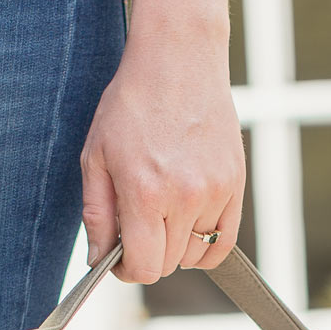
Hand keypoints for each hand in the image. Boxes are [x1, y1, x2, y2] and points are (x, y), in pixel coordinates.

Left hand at [79, 22, 244, 283]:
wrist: (178, 58)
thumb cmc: (131, 104)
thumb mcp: (95, 157)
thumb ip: (97, 215)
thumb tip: (99, 260)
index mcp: (145, 193)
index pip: (144, 268)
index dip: (126, 271)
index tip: (118, 258)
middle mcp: (184, 197)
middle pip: (168, 265)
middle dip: (147, 256)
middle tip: (135, 229)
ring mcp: (215, 191)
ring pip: (194, 255)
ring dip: (175, 247)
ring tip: (161, 215)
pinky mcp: (235, 183)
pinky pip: (223, 240)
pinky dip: (205, 245)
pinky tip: (188, 229)